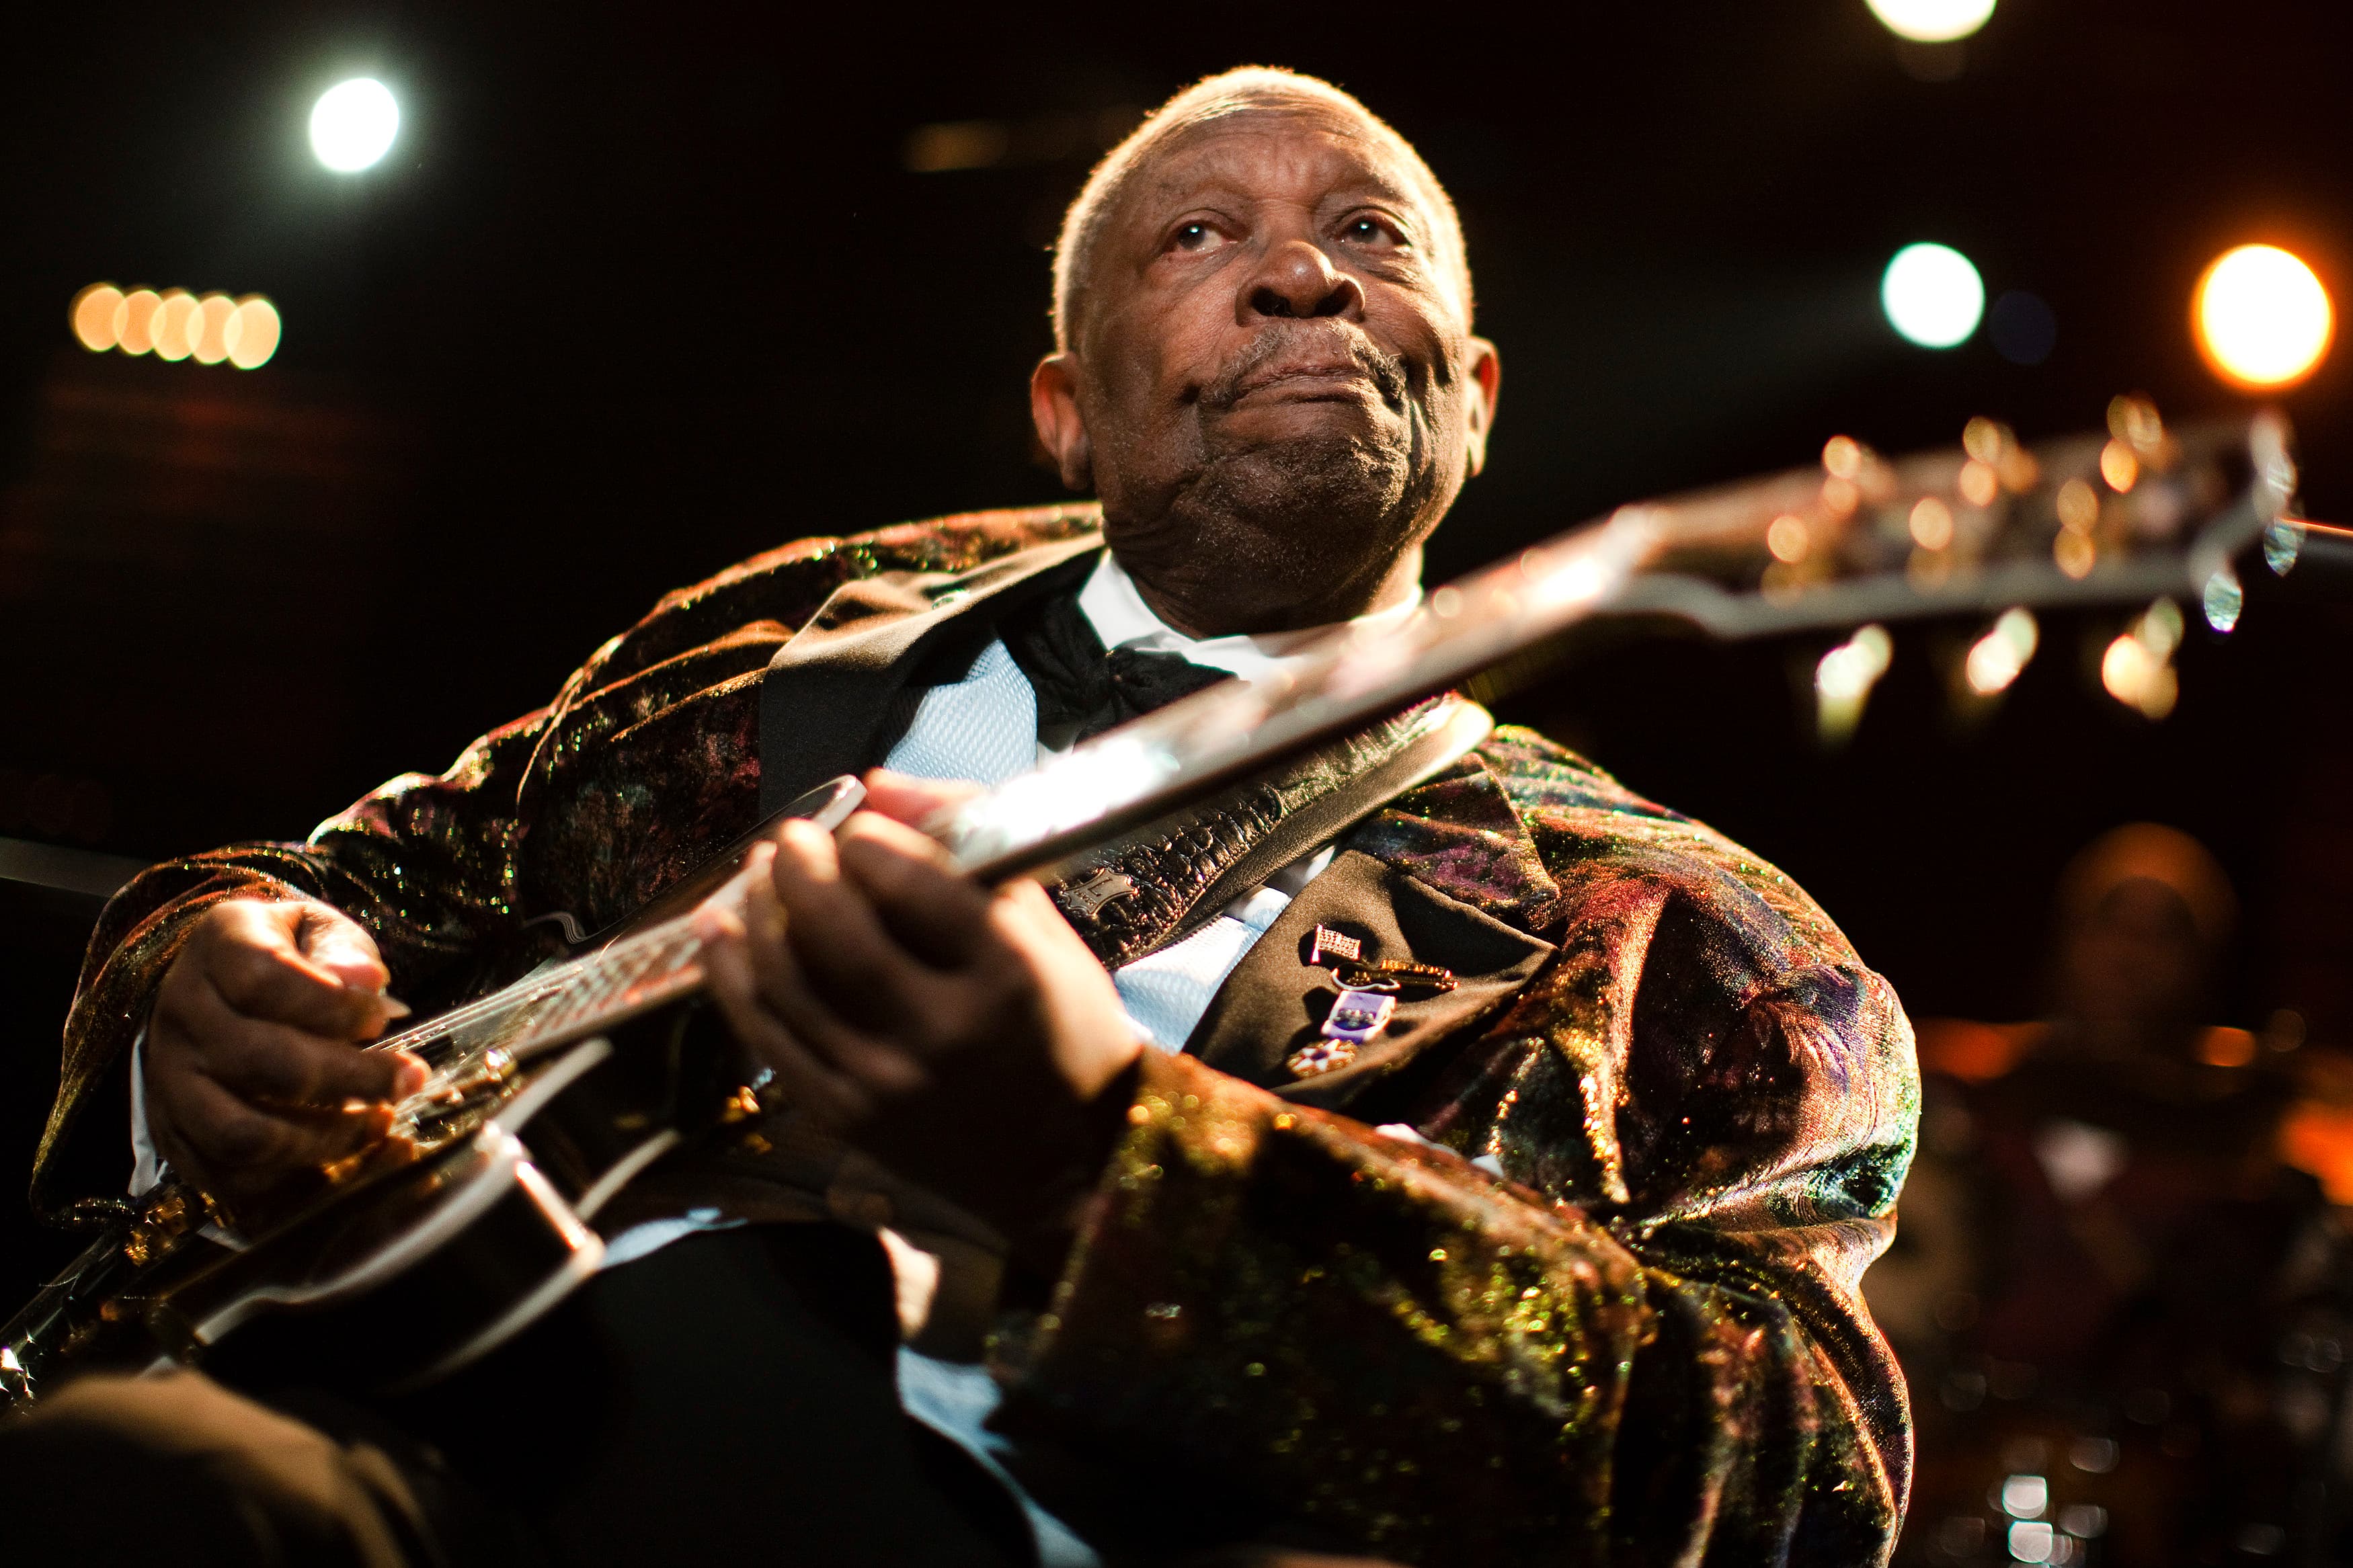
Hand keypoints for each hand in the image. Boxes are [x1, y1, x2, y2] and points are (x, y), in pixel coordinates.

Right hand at [146, 900, 425, 1203]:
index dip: (333, 1005)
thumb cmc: (286, 958)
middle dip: (350, 1078)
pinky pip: (229, 1178)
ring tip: (377, 1123)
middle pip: (258, 1060)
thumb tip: (365, 980)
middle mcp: (181, 1015)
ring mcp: (169, 1081)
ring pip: (241, 1132)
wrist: (218, 988)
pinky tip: (343, 1159)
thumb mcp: (316, 930)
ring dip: (323, 1138)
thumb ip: (342, 949)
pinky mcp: (176, 1135)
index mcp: (218, 948)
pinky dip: (292, 1181)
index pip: (265, 979)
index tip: (381, 1017)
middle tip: (408, 1079)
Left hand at [695, 771, 1142, 1257]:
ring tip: (760, 873)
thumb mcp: (1043, 929)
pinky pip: (766, 1035)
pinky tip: (720, 930)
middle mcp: (941, 1032)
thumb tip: (880, 787)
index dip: (872, 843)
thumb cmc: (1066, 1029)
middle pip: (836, 932)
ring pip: (788, 980)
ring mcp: (883, 1081)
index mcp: (1006, 975)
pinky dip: (732, 975)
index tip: (860, 827)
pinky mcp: (843, 1116)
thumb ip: (968, 848)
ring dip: (758, 912)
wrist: (1073, 1165)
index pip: (914, 887)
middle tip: (792, 839)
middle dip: (800, 868)